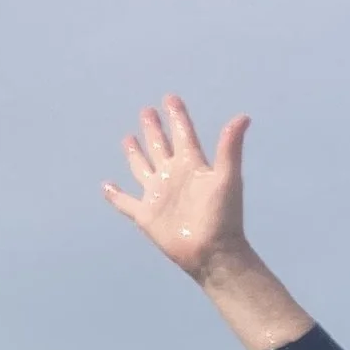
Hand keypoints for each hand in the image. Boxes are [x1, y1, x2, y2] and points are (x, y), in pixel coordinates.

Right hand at [103, 95, 250, 280]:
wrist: (212, 251)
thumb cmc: (223, 215)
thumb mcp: (228, 177)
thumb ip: (230, 147)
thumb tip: (243, 117)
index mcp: (191, 165)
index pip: (183, 133)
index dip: (177, 116)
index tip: (170, 98)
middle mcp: (173, 176)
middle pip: (160, 146)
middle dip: (154, 128)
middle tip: (147, 110)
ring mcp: (158, 194)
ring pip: (142, 167)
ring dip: (135, 153)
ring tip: (128, 137)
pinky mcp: (146, 215)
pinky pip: (126, 202)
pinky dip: (115, 195)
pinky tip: (106, 185)